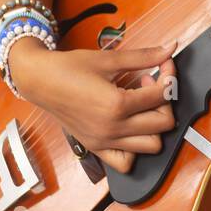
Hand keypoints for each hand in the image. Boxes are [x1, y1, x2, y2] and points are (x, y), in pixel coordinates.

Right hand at [10, 38, 178, 173]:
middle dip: (165, 101)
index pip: (162, 95)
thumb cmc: (69, 68)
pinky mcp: (96, 148)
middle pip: (163, 123)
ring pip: (151, 145)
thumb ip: (144, 56)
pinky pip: (126, 162)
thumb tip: (170, 48)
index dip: (170, 76)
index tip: (164, 65)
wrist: (39, 81)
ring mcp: (104, 141)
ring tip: (141, 105)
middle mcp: (112, 128)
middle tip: (152, 85)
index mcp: (117, 105)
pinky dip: (135, 149)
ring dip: (155, 125)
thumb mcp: (109, 59)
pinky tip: (131, 127)